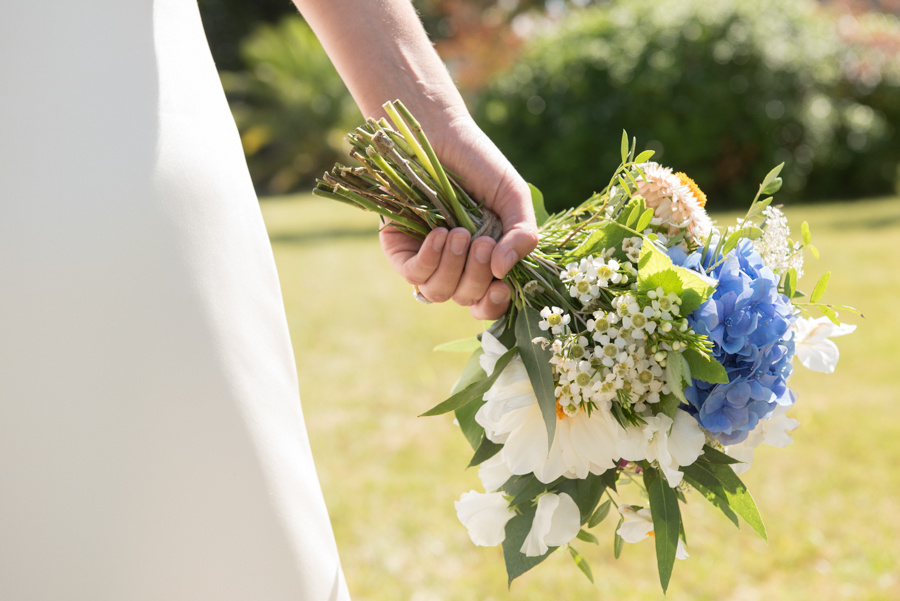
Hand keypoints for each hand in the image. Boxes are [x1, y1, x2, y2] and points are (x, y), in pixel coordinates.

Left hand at [379, 115, 538, 319]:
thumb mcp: (513, 197)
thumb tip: (504, 272)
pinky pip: (413, 274)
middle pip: (466, 299)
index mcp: (484, 260)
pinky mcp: (399, 250)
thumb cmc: (479, 163)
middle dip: (477, 276)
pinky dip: (430, 259)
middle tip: (482, 242)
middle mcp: (455, 266)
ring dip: (454, 268)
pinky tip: (439, 234)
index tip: (502, 286)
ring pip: (438, 292)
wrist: (440, 133)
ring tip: (459, 234)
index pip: (488, 302)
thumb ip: (522, 234)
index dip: (495, 304)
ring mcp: (426, 260)